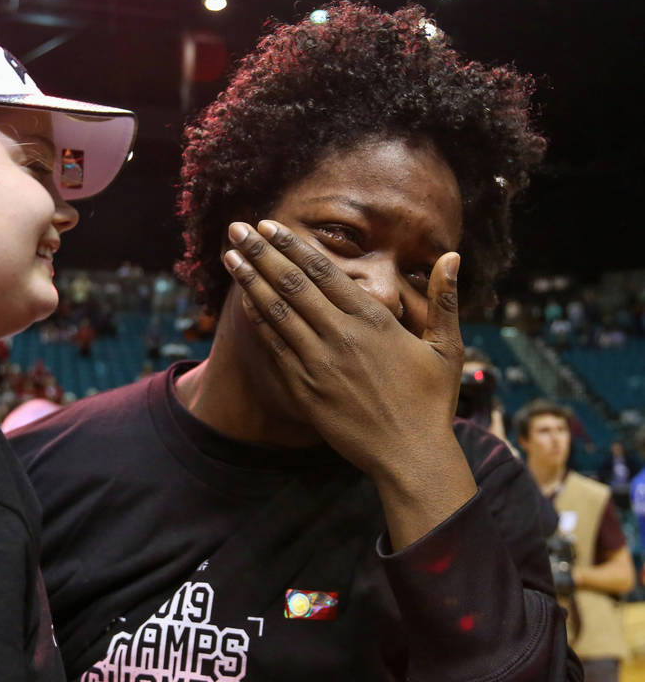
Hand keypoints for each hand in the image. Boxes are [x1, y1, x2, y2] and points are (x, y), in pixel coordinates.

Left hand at [223, 219, 475, 545]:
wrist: (410, 456)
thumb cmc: (431, 402)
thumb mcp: (446, 347)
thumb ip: (445, 300)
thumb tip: (452, 256)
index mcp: (374, 320)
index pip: (324, 271)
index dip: (293, 245)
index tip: (269, 225)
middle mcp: (341, 336)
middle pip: (292, 283)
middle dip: (262, 252)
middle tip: (237, 229)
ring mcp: (319, 363)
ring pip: (276, 312)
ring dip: (250, 281)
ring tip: (230, 257)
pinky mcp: (305, 388)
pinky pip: (274, 347)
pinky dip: (257, 321)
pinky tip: (243, 302)